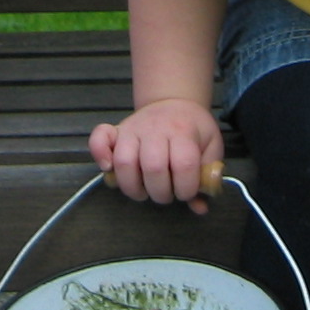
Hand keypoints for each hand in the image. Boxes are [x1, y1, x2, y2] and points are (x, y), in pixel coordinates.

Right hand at [89, 99, 223, 214]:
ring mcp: (132, 128)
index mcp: (183, 132)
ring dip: (132, 187)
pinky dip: (99, 155)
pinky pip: (99, 139)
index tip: (186, 192)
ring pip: (124, 162)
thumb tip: (199, 208)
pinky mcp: (116, 130)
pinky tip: (109, 169)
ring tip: (143, 191)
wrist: (175, 102)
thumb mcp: (211, 148)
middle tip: (165, 193)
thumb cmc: (194, 129)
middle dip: (160, 193)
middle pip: (153, 167)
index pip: (184, 165)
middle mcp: (155, 128)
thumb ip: (208, 177)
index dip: (186, 189)